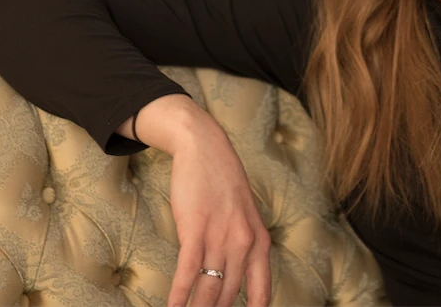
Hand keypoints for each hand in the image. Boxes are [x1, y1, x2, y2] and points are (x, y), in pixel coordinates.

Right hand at [164, 100, 271, 306]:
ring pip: (208, 290)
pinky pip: (188, 272)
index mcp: (260, 242)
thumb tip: (233, 282)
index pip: (261, 294)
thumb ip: (245, 248)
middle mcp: (244, 243)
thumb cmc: (224, 184)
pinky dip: (179, 295)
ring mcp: (221, 237)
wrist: (206, 148)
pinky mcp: (196, 230)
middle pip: (228, 296)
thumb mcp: (246, 217)